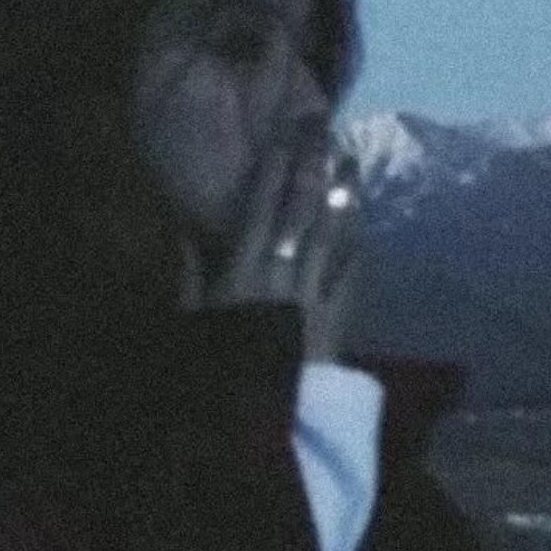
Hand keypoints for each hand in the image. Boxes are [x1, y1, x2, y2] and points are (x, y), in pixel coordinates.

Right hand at [180, 122, 360, 361]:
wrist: (257, 420)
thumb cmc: (216, 366)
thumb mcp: (192, 319)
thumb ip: (190, 273)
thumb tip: (185, 229)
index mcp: (243, 270)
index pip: (262, 207)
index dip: (275, 167)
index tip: (285, 133)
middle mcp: (284, 274)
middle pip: (303, 211)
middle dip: (314, 166)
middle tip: (325, 130)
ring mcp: (315, 296)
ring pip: (333, 235)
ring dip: (343, 196)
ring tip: (352, 162)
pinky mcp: (337, 321)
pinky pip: (352, 278)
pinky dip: (357, 250)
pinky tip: (364, 227)